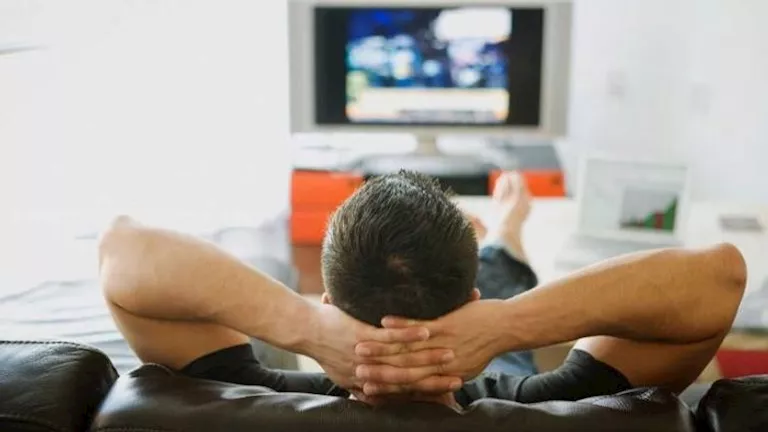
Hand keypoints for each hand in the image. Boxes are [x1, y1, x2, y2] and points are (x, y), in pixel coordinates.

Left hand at [303, 303, 457, 391]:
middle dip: (438, 376)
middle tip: (462, 374)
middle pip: (411, 378)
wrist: (305, 330)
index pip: (405, 392)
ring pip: (405, 358)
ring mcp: (368, 354)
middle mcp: (371, 374)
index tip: (451, 389)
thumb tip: (374, 393)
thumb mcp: (344, 373)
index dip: (430, 392)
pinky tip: (428, 331)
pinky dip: (410, 334)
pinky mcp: (363, 335)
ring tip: (453, 353)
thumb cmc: (326, 347)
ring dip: (430, 356)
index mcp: (368, 384)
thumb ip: (360, 385)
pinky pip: (390, 337)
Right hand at [354, 299, 508, 395]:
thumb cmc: (486, 344)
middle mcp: (441, 365)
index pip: (409, 388)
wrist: (507, 328)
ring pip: (406, 352)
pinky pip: (420, 327)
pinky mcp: (447, 328)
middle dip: (375, 373)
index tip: (364, 391)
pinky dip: (400, 325)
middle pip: (402, 372)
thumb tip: (434, 383)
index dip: (385, 390)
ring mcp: (443, 346)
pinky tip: (382, 320)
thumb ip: (447, 375)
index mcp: (444, 376)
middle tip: (353, 372)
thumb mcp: (466, 366)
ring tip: (359, 348)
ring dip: (380, 349)